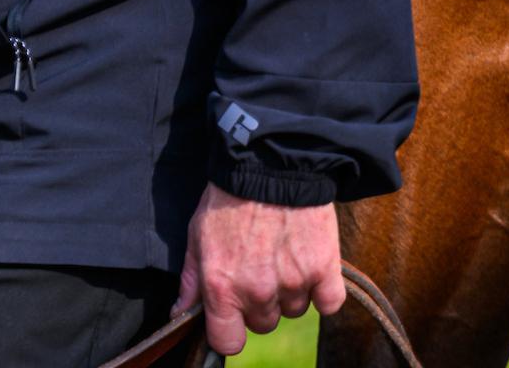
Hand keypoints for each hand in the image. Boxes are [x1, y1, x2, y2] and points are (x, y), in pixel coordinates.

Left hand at [174, 182, 346, 355]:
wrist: (268, 165)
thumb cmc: (226, 200)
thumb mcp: (196, 236)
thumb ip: (190, 281)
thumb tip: (180, 314)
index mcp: (220, 286)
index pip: (227, 342)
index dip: (228, 333)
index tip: (231, 320)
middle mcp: (257, 291)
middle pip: (262, 324)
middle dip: (258, 302)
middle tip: (256, 267)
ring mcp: (293, 283)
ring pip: (294, 310)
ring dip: (289, 291)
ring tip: (280, 254)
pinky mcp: (324, 271)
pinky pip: (328, 304)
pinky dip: (321, 290)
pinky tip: (308, 264)